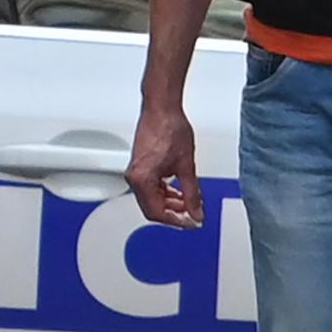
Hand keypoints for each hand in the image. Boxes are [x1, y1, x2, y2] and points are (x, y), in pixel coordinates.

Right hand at [125, 100, 202, 228]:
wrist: (162, 109)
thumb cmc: (170, 129)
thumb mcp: (187, 166)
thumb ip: (193, 193)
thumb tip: (197, 211)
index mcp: (142, 180)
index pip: (157, 212)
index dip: (176, 220)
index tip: (191, 223)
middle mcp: (134, 178)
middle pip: (152, 208)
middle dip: (174, 213)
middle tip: (193, 215)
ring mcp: (136, 172)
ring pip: (152, 198)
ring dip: (171, 203)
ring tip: (190, 203)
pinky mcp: (140, 166)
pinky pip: (151, 187)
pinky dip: (166, 192)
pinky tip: (180, 191)